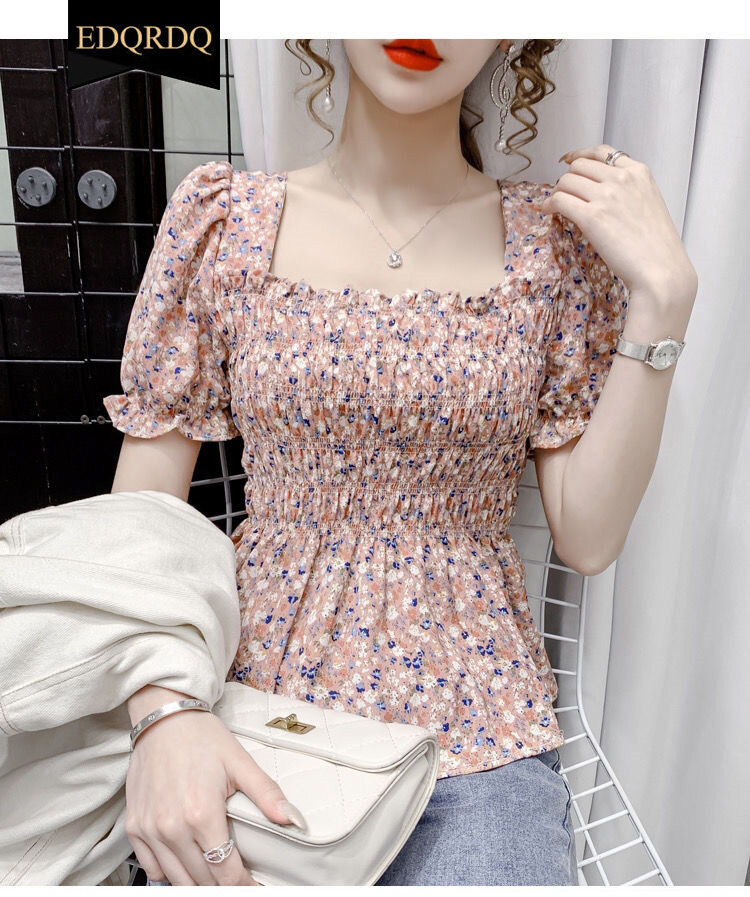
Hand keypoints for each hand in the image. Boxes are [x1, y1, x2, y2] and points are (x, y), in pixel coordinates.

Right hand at [125, 708, 305, 885]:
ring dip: (198, 883)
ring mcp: (149, 830)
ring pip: (176, 880)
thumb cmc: (202, 737)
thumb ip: (267, 795)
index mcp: (201, 814)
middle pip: (202, 880)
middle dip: (224, 885)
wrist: (163, 716)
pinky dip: (169, 874)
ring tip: (216, 876)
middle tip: (239, 879)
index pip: (225, 872)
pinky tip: (186, 865)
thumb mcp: (240, 762)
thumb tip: (295, 820)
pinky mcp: (134, 827)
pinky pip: (151, 868)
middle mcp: (172, 828)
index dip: (243, 885)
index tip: (254, 886)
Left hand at [541, 144, 698, 308]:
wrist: (660, 268)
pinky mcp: (592, 216)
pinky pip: (560, 200)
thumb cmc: (656, 246)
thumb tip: (601, 193)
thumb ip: (628, 190)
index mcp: (639, 172)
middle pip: (579, 166)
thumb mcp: (649, 203)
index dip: (580, 155)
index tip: (569, 160)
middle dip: (567, 178)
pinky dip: (549, 204)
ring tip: (556, 205)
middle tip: (564, 194)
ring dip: (557, 192)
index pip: (602, 152)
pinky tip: (548, 211)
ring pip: (566, 181)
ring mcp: (606, 196)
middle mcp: (622, 178)